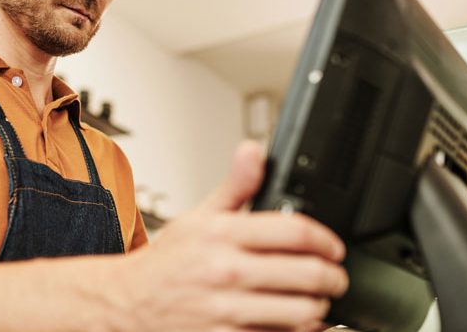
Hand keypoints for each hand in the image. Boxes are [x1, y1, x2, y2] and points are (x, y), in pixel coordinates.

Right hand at [116, 141, 347, 331]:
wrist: (131, 301)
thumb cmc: (168, 262)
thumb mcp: (199, 216)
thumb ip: (235, 186)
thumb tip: (253, 151)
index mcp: (222, 235)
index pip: (295, 232)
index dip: (326, 240)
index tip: (333, 247)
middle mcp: (226, 271)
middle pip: (308, 274)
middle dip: (332, 277)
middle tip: (335, 277)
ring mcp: (227, 308)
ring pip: (301, 311)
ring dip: (318, 308)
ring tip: (316, 301)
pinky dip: (296, 331)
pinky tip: (295, 321)